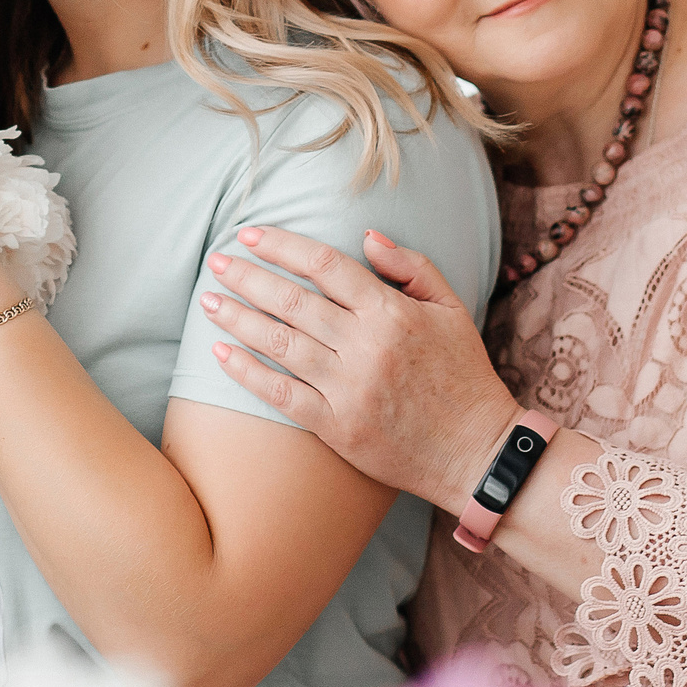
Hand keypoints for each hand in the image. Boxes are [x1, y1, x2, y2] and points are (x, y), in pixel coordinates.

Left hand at [197, 225, 519, 512]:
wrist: (478, 452)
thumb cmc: (464, 376)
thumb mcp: (452, 310)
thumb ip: (411, 267)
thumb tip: (365, 235)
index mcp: (392, 312)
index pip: (326, 265)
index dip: (283, 245)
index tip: (249, 234)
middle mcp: (366, 346)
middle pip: (293, 301)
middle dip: (247, 276)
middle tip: (216, 261)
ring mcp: (349, 388)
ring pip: (280, 343)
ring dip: (238, 319)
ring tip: (208, 301)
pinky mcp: (337, 426)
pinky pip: (282, 394)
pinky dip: (247, 373)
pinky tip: (220, 353)